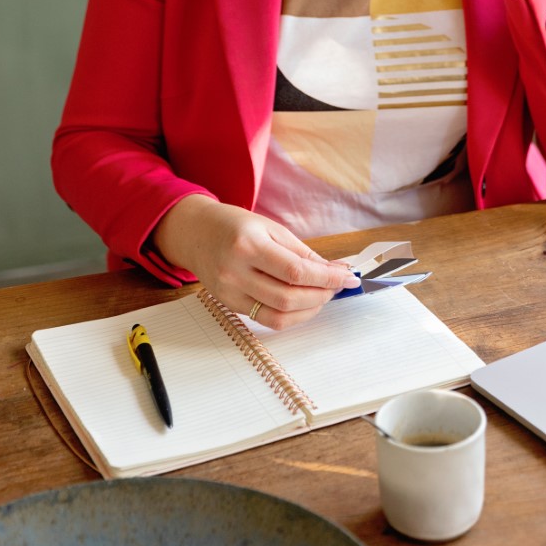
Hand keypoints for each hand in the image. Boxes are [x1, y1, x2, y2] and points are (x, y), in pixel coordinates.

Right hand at [152, 195, 359, 328]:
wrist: (196, 233)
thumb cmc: (236, 225)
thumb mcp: (272, 228)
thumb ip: (304, 253)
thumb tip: (336, 271)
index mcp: (248, 245)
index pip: (295, 272)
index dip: (327, 278)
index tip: (348, 277)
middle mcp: (235, 272)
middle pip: (288, 297)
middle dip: (321, 295)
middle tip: (338, 286)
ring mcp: (230, 292)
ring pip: (279, 315)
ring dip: (309, 309)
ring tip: (323, 295)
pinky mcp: (229, 306)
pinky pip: (266, 319)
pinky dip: (291, 315)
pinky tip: (303, 304)